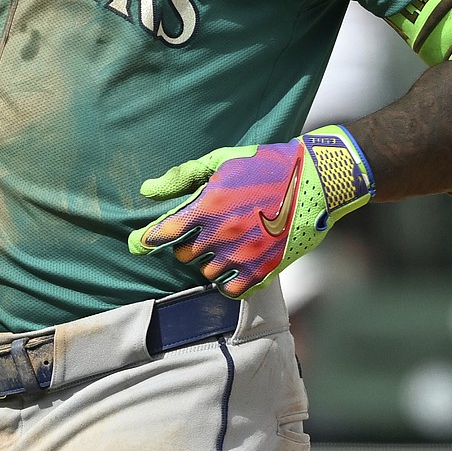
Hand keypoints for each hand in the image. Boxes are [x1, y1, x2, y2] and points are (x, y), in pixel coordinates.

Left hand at [128, 128, 372, 297]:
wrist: (315, 180)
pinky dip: (227, 281)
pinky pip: (231, 288)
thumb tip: (146, 190)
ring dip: (208, 261)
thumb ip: (182, 178)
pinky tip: (234, 265)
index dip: (145, 240)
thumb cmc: (265, 165)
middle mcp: (222, 233)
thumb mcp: (221, 161)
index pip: (165, 232)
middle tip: (203, 231)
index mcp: (209, 204)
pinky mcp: (264, 270)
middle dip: (187, 245)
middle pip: (184, 255)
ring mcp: (243, 255)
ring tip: (225, 243)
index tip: (136, 244)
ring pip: (206, 272)